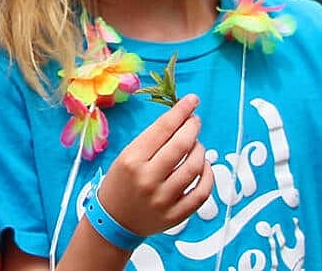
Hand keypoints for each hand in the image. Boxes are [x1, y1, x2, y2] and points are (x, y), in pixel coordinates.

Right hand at [97, 94, 212, 237]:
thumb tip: (180, 120)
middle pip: (181, 145)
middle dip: (192, 127)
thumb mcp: (126, 156)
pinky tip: (204, 166)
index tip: (192, 100)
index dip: (181, 111)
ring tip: (196, 145)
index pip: (163, 129)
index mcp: (132, 160)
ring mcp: (164, 199)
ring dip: (200, 150)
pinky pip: (202, 192)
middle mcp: (148, 179)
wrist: (113, 221)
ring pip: (195, 167)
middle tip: (195, 120)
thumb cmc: (120, 182)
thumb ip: (152, 140)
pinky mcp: (176, 216)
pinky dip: (208, 175)